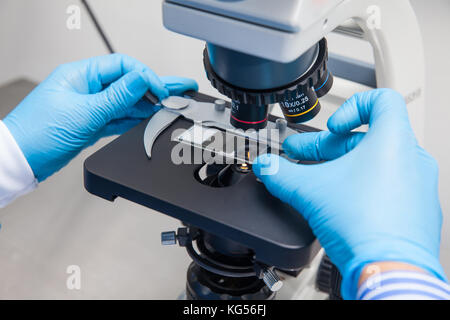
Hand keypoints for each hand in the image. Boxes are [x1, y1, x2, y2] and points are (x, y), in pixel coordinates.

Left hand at [3, 54, 197, 181]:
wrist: (22, 160)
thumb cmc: (38, 133)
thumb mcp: (85, 112)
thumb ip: (118, 96)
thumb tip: (142, 80)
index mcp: (81, 75)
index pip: (123, 67)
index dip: (146, 77)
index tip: (162, 90)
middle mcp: (87, 88)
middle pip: (129, 83)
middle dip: (156, 86)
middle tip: (181, 88)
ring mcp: (91, 107)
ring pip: (127, 102)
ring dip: (149, 104)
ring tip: (173, 104)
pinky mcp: (92, 124)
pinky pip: (120, 118)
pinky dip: (136, 119)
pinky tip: (151, 117)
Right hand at [253, 89, 445, 298]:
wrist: (389, 272)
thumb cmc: (365, 226)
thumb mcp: (309, 191)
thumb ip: (281, 174)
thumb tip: (267, 167)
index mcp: (393, 142)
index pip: (381, 101)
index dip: (350, 108)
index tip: (332, 128)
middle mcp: (411, 161)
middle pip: (366, 139)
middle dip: (327, 148)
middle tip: (301, 157)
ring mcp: (416, 188)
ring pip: (375, 165)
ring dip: (342, 169)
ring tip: (315, 182)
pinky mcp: (413, 212)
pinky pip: (386, 189)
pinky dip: (361, 189)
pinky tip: (338, 204)